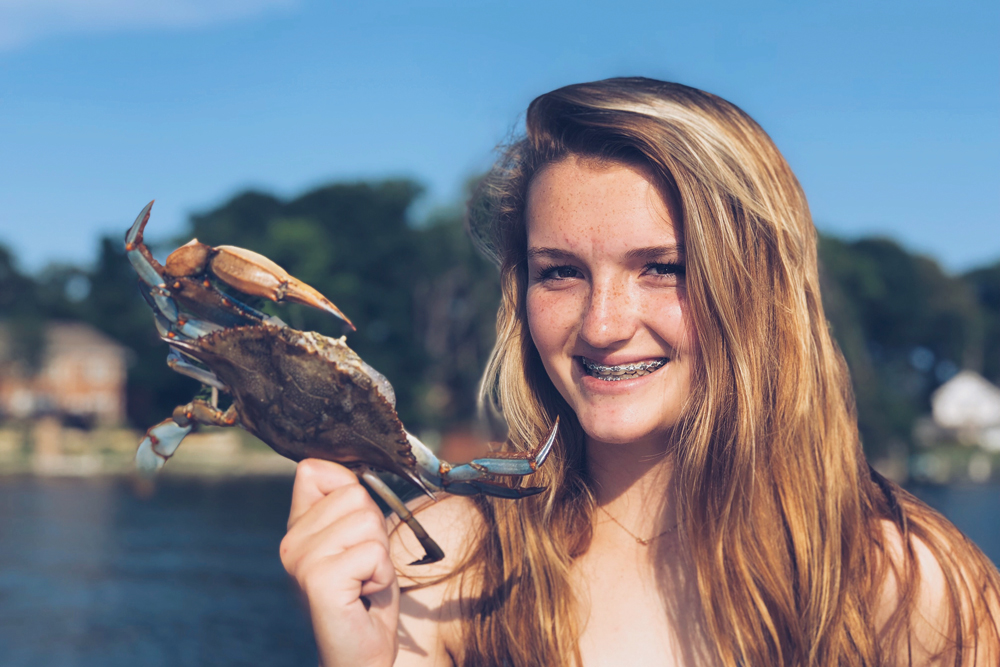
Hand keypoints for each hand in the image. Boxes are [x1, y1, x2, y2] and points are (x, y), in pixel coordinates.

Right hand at [281, 459, 398, 666]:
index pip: (315, 469)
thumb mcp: (359, 540)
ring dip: (379, 553)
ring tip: (363, 580)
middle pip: (354, 493)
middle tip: (363, 565)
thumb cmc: (366, 597)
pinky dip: (381, 574)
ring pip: (367, 520)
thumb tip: (355, 466)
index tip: (354, 528)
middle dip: (375, 529)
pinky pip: (372, 552)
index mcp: (297, 527)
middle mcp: (291, 541)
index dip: (348, 487)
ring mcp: (301, 560)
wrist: (359, 654)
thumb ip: (350, 505)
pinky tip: (364, 595)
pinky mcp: (319, 579)